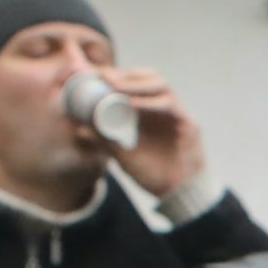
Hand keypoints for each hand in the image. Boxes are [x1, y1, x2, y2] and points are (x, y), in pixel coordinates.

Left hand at [98, 66, 205, 196]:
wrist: (177, 194)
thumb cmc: (153, 174)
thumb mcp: (121, 155)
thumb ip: (104, 140)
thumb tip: (79, 127)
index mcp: (148, 113)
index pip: (134, 84)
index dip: (115, 75)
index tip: (93, 74)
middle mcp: (163, 109)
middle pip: (148, 77)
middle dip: (125, 74)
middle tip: (103, 77)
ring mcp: (177, 114)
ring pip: (160, 85)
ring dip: (136, 83)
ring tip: (114, 86)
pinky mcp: (188, 124)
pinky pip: (169, 105)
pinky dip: (149, 102)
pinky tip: (131, 104)